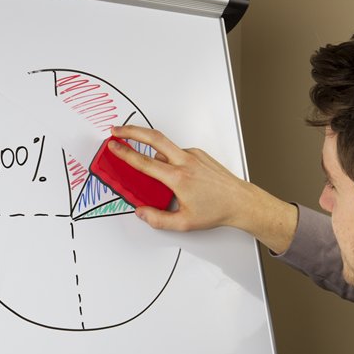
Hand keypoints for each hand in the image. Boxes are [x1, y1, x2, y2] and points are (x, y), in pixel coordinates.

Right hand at [109, 125, 297, 252]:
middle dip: (131, 131)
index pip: (145, 162)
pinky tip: (171, 175)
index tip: (113, 145)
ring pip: (165, 148)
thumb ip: (157, 219)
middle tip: (116, 130)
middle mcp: (186, 162)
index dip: (125, 153)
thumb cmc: (216, 211)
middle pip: (153, 138)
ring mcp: (193, 155)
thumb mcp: (184, 223)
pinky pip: (177, 153)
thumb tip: (141, 212)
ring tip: (149, 168)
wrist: (241, 202)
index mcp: (178, 178)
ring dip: (152, 152)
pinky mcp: (199, 154)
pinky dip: (168, 159)